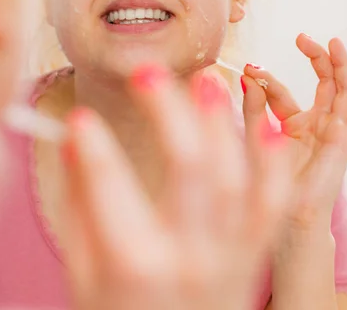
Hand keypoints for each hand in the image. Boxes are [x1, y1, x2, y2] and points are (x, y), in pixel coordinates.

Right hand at [60, 66, 294, 309]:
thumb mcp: (82, 273)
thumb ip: (79, 207)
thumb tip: (72, 144)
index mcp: (131, 262)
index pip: (106, 184)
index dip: (91, 145)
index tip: (78, 118)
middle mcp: (187, 256)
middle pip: (187, 166)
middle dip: (167, 111)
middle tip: (147, 72)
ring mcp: (227, 257)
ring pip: (236, 177)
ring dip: (223, 124)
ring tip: (209, 80)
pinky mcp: (249, 258)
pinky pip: (272, 206)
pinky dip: (274, 165)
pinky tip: (268, 127)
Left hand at [242, 34, 346, 231]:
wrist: (286, 219)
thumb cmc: (269, 184)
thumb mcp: (256, 137)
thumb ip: (252, 109)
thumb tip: (245, 75)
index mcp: (292, 125)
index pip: (283, 93)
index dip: (267, 79)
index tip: (248, 67)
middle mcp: (315, 125)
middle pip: (323, 83)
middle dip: (316, 57)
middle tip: (302, 37)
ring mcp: (332, 132)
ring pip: (344, 91)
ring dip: (341, 65)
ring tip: (333, 42)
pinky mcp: (344, 142)